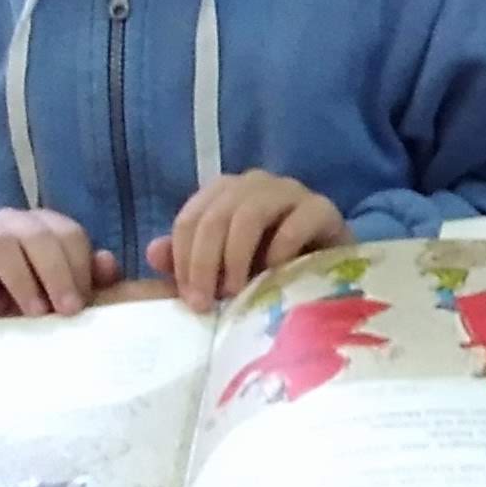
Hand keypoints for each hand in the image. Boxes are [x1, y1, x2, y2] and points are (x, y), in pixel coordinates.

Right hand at [0, 210, 118, 316]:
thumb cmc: (13, 304)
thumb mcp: (53, 296)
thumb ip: (86, 280)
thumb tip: (107, 263)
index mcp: (39, 227)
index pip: (67, 233)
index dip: (79, 266)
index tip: (81, 305)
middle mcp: (6, 223)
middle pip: (37, 234)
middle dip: (56, 273)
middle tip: (65, 311)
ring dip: (21, 278)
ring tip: (33, 313)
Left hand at [148, 171, 352, 310]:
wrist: (331, 273)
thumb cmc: (272, 270)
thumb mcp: (223, 271)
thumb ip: (187, 262)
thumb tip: (154, 252)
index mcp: (225, 194)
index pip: (190, 219)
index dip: (183, 260)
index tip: (190, 299)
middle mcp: (254, 184)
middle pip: (215, 216)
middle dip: (204, 263)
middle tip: (206, 302)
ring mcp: (290, 192)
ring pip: (248, 214)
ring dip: (235, 257)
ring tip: (237, 291)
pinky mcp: (322, 208)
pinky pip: (294, 223)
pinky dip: (279, 251)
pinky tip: (274, 275)